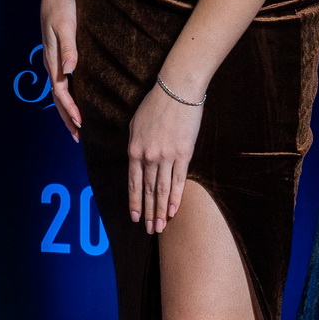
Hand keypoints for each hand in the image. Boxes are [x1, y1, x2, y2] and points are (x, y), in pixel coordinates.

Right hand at [40, 0, 81, 142]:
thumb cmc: (62, 7)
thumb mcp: (65, 26)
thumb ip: (68, 48)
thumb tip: (70, 71)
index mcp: (53, 60)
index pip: (61, 93)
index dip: (70, 110)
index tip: (81, 125)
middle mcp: (53, 64)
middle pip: (59, 98)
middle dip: (68, 118)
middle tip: (78, 138)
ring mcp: (56, 60)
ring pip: (61, 92)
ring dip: (68, 110)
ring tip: (78, 127)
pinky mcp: (62, 54)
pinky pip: (66, 82)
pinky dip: (71, 96)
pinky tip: (79, 101)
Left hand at [128, 80, 202, 233]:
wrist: (177, 89)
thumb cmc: (155, 104)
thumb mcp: (135, 124)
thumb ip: (135, 146)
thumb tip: (136, 162)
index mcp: (134, 150)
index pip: (134, 183)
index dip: (135, 203)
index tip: (135, 218)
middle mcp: (149, 157)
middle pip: (149, 191)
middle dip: (148, 213)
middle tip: (150, 230)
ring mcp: (167, 157)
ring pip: (163, 190)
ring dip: (162, 211)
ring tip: (161, 226)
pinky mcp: (184, 153)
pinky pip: (179, 180)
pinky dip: (176, 197)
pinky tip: (174, 210)